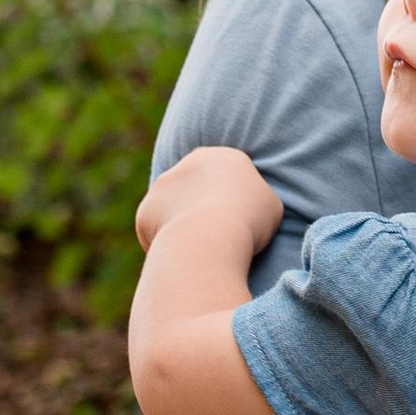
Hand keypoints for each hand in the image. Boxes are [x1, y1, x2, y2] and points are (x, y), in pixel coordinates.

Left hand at [136, 143, 283, 261]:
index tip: (238, 221)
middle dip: (202, 206)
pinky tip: (182, 257)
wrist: (209, 235)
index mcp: (224, 157)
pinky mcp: (145, 210)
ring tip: (199, 250)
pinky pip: (156, 230)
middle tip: (216, 235)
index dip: (232, 200)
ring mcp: (163, 185)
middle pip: (197, 186)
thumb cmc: (248, 221)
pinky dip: (167, 244)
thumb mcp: (269, 206)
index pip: (227, 175)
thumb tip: (247, 207)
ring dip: (182, 224)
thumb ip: (255, 200)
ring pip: (173, 207)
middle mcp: (189, 164)